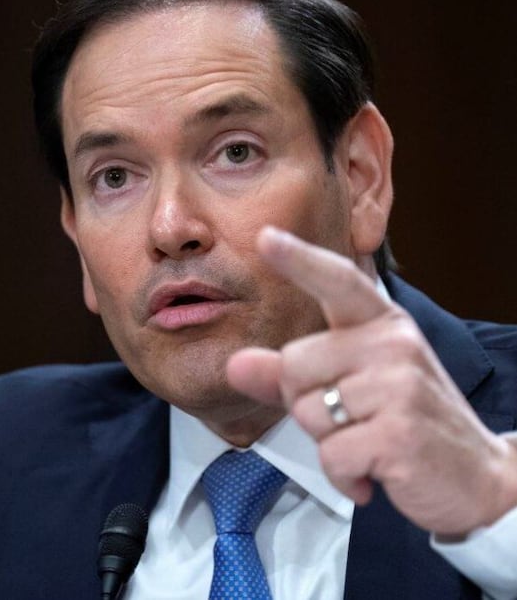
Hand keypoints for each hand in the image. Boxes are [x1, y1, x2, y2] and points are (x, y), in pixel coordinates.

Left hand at [227, 227, 516, 536]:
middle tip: (351, 420)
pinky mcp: (400, 433)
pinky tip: (372, 472)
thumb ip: (289, 375)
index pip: (338, 282)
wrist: (479, 478)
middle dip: (305, 402)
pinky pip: (331, 453)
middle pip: (295, 364)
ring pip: (308, 410)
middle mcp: (394, 345)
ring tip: (367, 442)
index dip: (299, 259)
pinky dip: (343, 474)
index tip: (265, 236)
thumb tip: (236, 364)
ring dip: (327, 442)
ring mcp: (401, 387)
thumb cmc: (406, 424)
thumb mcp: (349, 390)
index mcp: (382, 326)